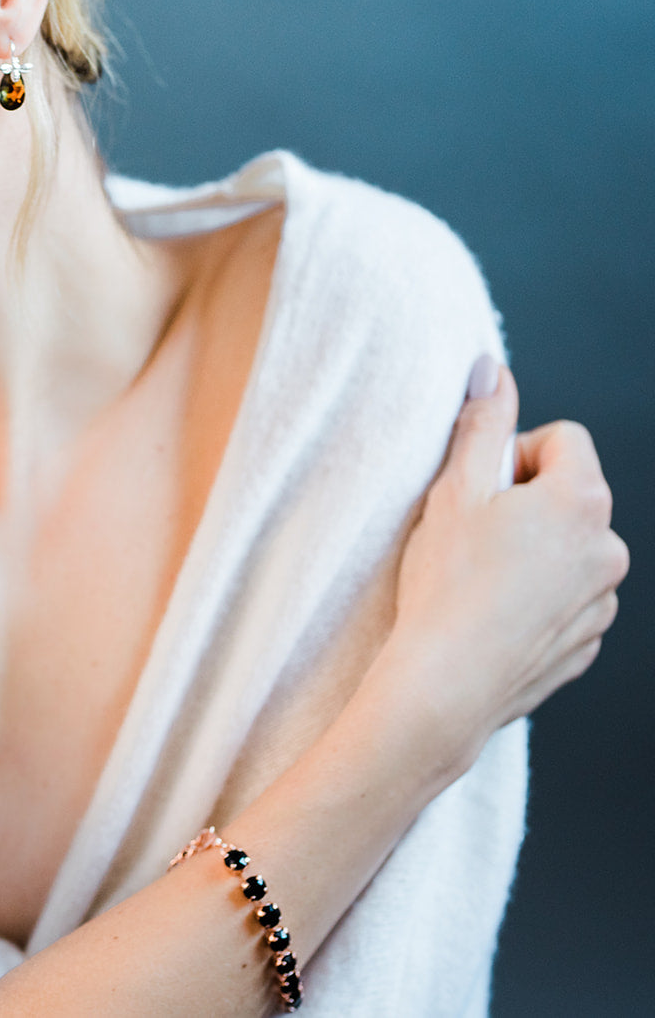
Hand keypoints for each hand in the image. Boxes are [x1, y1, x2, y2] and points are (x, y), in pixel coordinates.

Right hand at [376, 356, 628, 774]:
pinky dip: (533, 600)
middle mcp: (607, 548)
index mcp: (581, 500)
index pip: (564, 439)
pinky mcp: (586, 642)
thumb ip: (480, 424)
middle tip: (469, 533)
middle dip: (523, 504)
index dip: (515, 454)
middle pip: (568, 495)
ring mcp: (602, 600)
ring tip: (476, 580)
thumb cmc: (445, 585)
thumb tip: (492, 370)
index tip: (479, 487)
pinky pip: (564, 601)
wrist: (446, 683)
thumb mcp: (453, 491)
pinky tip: (489, 615)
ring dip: (530, 553)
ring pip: (566, 550)